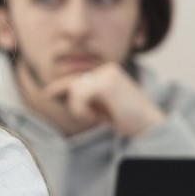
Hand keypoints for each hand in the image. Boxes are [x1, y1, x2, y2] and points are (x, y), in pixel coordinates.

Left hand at [43, 64, 165, 137]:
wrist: (148, 126)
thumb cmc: (124, 118)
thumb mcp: (98, 105)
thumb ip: (81, 96)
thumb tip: (49, 90)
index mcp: (108, 72)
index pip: (77, 77)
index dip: (60, 87)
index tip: (46, 93)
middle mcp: (107, 69)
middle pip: (72, 83)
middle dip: (67, 98)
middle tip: (77, 110)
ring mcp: (108, 74)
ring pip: (74, 90)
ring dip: (79, 109)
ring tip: (96, 118)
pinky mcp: (107, 83)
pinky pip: (78, 96)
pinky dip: (82, 111)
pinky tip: (97, 118)